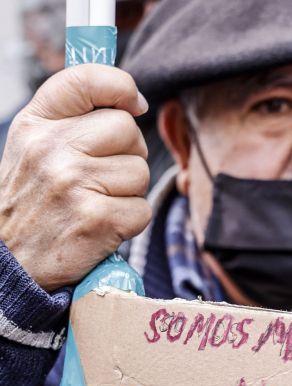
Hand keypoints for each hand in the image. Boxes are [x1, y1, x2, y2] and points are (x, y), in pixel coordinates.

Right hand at [0, 64, 150, 290]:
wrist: (12, 263)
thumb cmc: (33, 204)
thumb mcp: (34, 151)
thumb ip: (72, 121)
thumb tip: (132, 103)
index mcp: (35, 125)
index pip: (86, 80)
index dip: (120, 86)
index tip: (133, 104)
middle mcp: (51, 148)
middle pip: (127, 129)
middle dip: (128, 153)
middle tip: (105, 177)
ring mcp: (74, 183)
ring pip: (139, 171)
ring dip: (129, 192)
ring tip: (98, 204)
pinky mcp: (97, 219)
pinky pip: (143, 209)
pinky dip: (131, 222)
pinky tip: (104, 227)